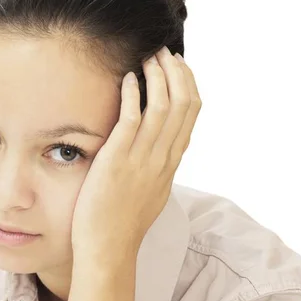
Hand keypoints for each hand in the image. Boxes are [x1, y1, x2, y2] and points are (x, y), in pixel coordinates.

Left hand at [70, 46, 200, 265]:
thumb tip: (159, 147)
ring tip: (147, 58)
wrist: (109, 248)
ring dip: (157, 77)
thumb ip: (158, 165)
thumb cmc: (124, 222)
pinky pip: (131, 120)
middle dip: (176, 73)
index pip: (191, 115)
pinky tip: (127, 79)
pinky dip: (132, 95)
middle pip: (183, 104)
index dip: (187, 85)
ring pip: (162, 107)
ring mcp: (142, 159)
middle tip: (164, 52)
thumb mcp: (152, 191)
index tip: (178, 66)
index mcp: (171, 163)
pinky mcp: (118, 160)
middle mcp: (163, 158)